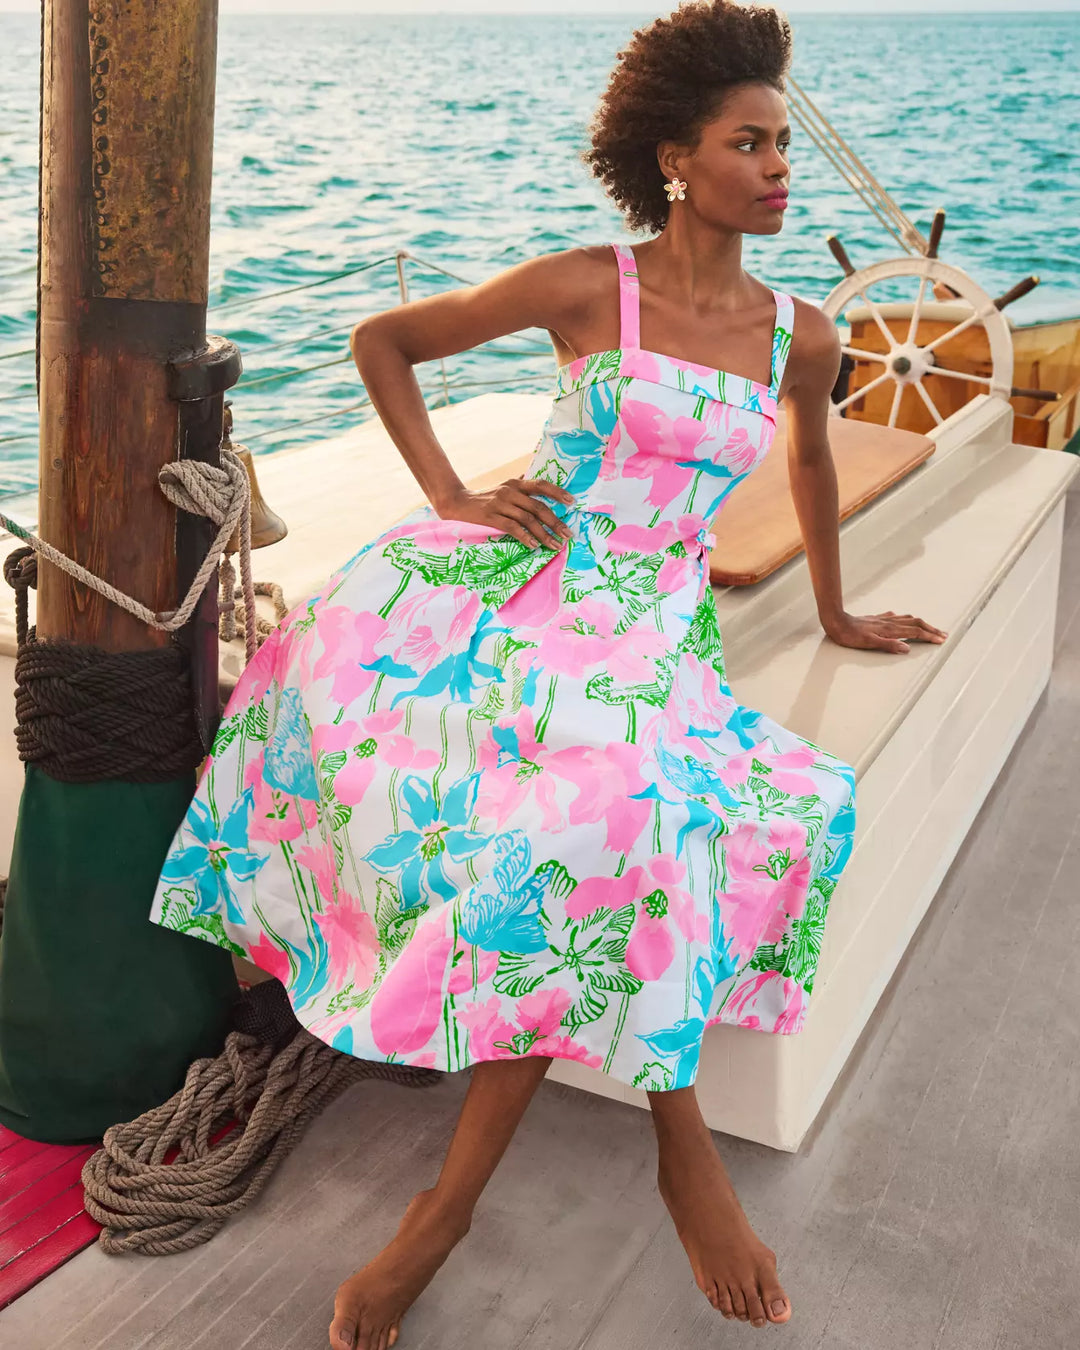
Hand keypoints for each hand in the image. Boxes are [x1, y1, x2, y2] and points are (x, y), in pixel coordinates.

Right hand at [435, 477, 574, 550]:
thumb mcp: (503, 489)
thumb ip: (521, 487)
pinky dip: (524, 536)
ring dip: (543, 534)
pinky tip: (533, 545)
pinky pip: (512, 527)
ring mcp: (500, 504)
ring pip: (527, 519)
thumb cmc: (484, 499)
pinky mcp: (490, 517)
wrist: (456, 503)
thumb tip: (539, 483)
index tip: (572, 502)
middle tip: (567, 535)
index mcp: (515, 484)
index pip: (541, 485)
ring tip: (554, 545)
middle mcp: (509, 491)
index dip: (557, 493)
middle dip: (555, 522)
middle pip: (538, 506)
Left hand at [823, 609, 947, 654]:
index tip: (940, 640)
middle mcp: (889, 622)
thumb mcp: (869, 643)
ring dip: (921, 623)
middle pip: (916, 623)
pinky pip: (896, 617)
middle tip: (943, 634)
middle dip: (931, 629)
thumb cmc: (851, 635)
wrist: (837, 622)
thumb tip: (907, 648)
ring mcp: (883, 619)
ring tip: (929, 627)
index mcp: (890, 629)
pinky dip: (905, 619)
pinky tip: (903, 619)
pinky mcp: (876, 618)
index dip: (929, 636)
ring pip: (908, 619)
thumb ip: (888, 645)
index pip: (915, 632)